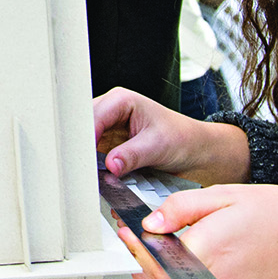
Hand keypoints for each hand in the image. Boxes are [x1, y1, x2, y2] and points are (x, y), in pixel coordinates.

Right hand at [93, 87, 249, 185]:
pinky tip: (97, 177)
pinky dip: (94, 168)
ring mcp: (107, 129)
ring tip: (91, 176)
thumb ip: (132, 155)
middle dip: (82, 150)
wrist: (195, 150)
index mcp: (120, 101)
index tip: (85, 159)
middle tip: (85, 171)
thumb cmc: (182, 138)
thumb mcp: (158, 146)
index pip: (93, 117)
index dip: (86, 138)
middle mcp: (110, 112)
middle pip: (83, 129)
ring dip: (87, 160)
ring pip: (84, 144)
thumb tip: (110, 165)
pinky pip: (93, 156)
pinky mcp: (108, 146)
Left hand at [116, 184, 277, 278]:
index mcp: (206, 249)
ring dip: (166, 263)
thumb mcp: (224, 194)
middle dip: (144, 255)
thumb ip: (182, 208)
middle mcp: (212, 278)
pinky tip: (198, 248)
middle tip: (140, 230)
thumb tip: (151, 222)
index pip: (151, 259)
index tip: (123, 228)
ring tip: (171, 235)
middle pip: (159, 276)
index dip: (131, 245)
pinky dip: (189, 269)